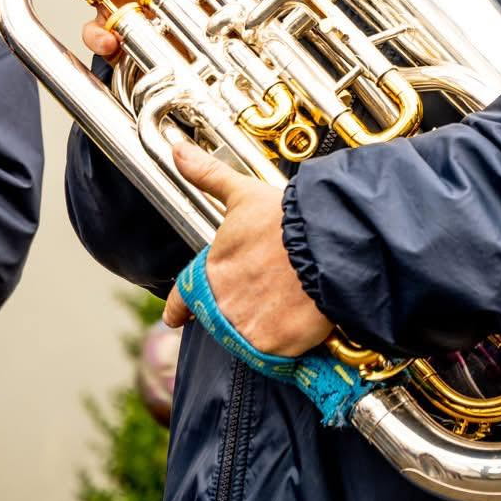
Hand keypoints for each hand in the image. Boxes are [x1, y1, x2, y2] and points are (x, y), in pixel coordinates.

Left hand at [163, 140, 332, 357]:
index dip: (180, 308)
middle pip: (224, 316)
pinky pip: (277, 352)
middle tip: (267, 297)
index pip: (185, 296)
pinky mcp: (274, 345)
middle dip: (241, 309)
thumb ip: (208, 176)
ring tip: (289, 307)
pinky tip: (303, 323)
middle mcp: (221, 302)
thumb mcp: (244, 194)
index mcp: (210, 269)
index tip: (174, 317)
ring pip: (249, 336)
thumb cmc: (288, 217)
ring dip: (264, 326)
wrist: (327, 241)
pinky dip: (289, 342)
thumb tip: (177, 149)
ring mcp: (246, 326)